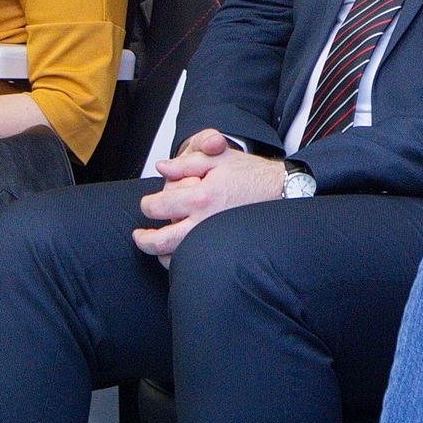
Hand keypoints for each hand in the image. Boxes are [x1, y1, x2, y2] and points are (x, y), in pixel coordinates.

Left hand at [133, 129, 287, 260]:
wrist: (282, 191)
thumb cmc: (253, 175)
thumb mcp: (218, 158)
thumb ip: (186, 162)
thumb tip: (163, 167)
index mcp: (200, 197)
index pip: (158, 207)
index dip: (147, 205)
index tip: (148, 205)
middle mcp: (204, 223)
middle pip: (160, 241)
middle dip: (144, 240)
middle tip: (139, 236)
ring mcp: (214, 240)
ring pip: (175, 259)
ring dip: (161, 254)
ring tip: (157, 245)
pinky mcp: (223, 251)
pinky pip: (194, 264)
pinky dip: (181, 262)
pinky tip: (179, 253)